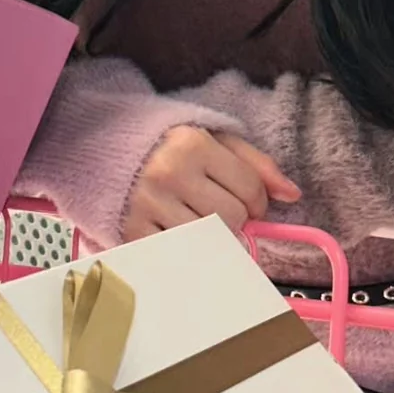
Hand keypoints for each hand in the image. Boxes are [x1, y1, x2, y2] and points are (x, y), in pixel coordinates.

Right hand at [121, 126, 300, 241]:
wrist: (101, 143)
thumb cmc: (165, 142)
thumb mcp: (210, 137)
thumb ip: (254, 162)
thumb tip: (292, 194)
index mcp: (192, 144)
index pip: (249, 189)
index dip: (258, 200)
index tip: (248, 200)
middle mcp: (169, 173)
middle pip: (232, 218)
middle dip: (235, 218)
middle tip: (218, 207)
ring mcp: (148, 205)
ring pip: (208, 241)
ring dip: (212, 236)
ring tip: (198, 218)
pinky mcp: (131, 231)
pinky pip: (178, 256)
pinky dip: (186, 251)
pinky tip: (179, 233)